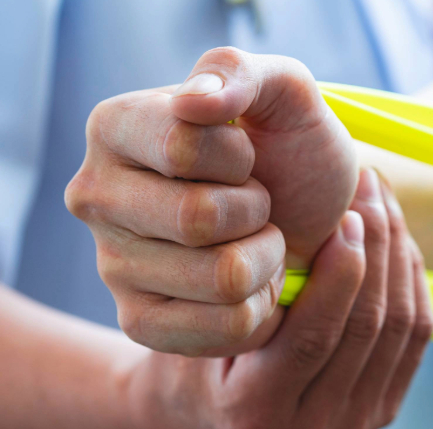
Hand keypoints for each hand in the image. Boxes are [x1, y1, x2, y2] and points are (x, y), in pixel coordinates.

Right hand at [67, 47, 357, 355]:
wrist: (312, 218)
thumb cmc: (290, 150)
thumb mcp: (283, 93)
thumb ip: (240, 73)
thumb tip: (196, 104)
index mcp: (113, 127)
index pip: (183, 149)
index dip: (239, 158)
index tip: (245, 156)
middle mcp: (95, 197)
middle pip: (198, 220)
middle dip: (256, 210)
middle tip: (256, 203)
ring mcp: (112, 266)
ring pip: (224, 279)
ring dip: (267, 258)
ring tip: (257, 240)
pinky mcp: (141, 323)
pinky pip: (229, 328)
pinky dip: (263, 305)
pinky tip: (252, 281)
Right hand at [123, 169, 432, 428]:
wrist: (198, 415)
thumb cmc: (185, 350)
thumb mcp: (188, 320)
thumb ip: (236, 288)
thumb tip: (295, 210)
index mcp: (254, 414)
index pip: (314, 338)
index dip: (341, 271)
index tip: (345, 211)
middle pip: (368, 330)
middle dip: (377, 249)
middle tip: (371, 189)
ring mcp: (352, 426)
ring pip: (401, 329)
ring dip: (399, 255)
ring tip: (384, 201)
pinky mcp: (381, 411)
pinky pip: (415, 336)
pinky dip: (411, 280)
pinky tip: (396, 237)